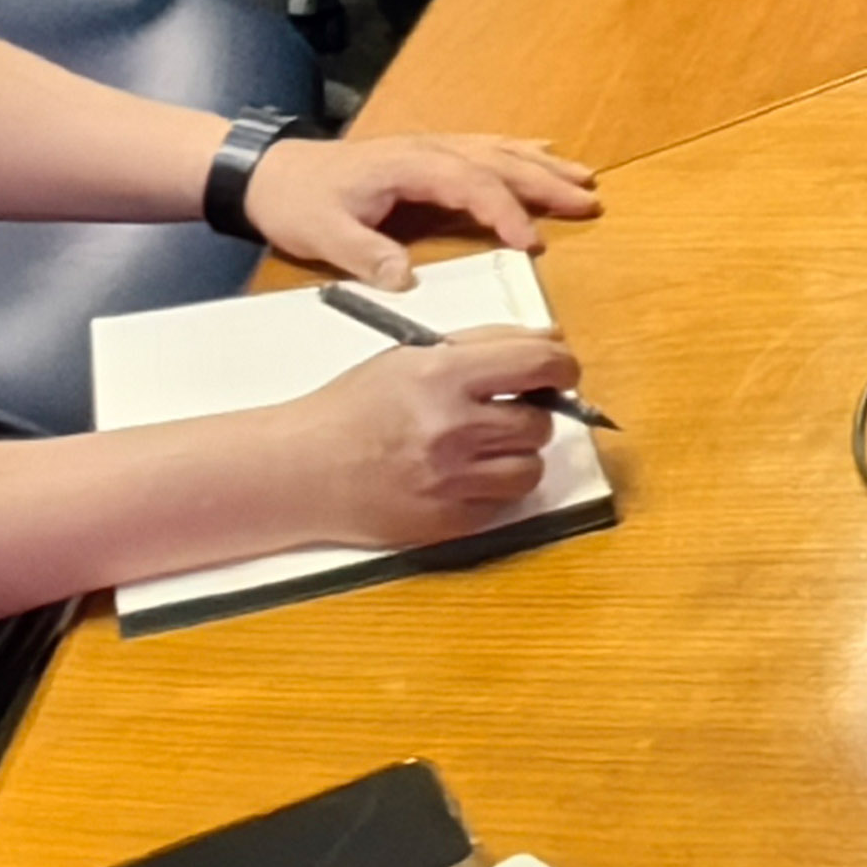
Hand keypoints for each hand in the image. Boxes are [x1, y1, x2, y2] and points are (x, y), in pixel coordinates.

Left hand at [240, 129, 602, 287]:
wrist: (269, 173)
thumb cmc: (297, 203)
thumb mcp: (323, 235)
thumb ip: (367, 256)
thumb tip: (407, 279)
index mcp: (408, 167)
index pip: (471, 184)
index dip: (504, 212)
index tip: (531, 243)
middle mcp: (428, 150)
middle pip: (498, 162)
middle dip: (545, 183)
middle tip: (588, 202)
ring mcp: (430, 148)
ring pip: (498, 151)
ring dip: (542, 166)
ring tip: (584, 180)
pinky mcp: (427, 155)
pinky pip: (484, 148)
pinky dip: (520, 151)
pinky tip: (543, 153)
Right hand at [276, 329, 573, 547]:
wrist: (302, 469)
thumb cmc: (355, 406)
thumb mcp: (411, 355)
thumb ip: (482, 345)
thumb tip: (551, 345)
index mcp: (443, 375)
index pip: (540, 365)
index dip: (563, 367)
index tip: (561, 372)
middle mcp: (452, 427)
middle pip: (541, 422)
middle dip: (531, 415)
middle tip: (501, 413)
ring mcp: (451, 479)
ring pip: (531, 467)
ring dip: (517, 455)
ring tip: (482, 447)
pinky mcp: (448, 521)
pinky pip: (504, 504)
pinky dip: (494, 489)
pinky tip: (462, 476)